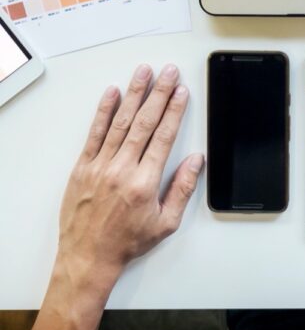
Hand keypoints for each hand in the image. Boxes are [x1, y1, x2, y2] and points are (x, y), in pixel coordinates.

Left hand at [56, 64, 203, 292]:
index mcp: (144, 182)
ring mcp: (100, 166)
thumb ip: (182, 189)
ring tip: (143, 72)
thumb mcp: (165, 222)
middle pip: (145, 122)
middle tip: (168, 72)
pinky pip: (95, 133)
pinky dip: (104, 111)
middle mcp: (122, 169)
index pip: (164, 136)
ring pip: (121, 122)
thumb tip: (196, 161)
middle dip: (159, 93)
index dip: (174, 110)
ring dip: (134, 94)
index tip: (181, 92)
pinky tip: (112, 93)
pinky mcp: (83, 167)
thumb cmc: (126, 242)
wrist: (87, 258)